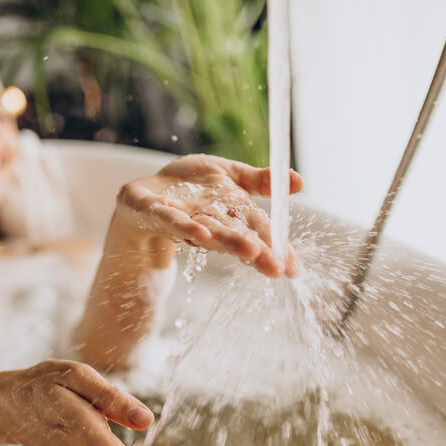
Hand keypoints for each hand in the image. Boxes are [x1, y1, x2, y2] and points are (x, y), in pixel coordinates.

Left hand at [115, 154, 302, 276]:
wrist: (146, 194)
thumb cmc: (192, 188)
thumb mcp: (230, 176)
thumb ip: (260, 181)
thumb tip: (299, 182)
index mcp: (230, 214)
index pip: (258, 230)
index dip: (276, 248)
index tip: (293, 268)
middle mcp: (208, 221)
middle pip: (236, 235)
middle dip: (257, 250)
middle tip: (276, 267)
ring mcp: (181, 217)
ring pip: (208, 230)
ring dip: (228, 241)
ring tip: (250, 250)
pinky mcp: (152, 210)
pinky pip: (169, 219)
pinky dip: (183, 226)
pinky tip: (198, 232)